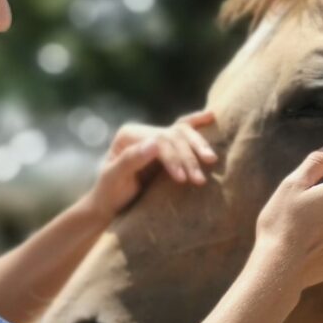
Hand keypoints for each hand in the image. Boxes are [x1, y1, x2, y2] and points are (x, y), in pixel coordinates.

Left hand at [86, 110, 218, 220]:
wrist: (111, 206)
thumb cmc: (110, 195)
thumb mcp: (115, 179)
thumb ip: (131, 159)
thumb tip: (156, 142)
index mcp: (128, 134)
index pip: (159, 140)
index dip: (173, 158)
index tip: (182, 179)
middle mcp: (143, 131)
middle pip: (174, 135)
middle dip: (189, 156)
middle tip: (200, 179)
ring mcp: (156, 137)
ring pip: (183, 132)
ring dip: (199, 146)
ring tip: (211, 162)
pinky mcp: (166, 146)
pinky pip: (184, 130)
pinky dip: (198, 123)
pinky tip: (212, 116)